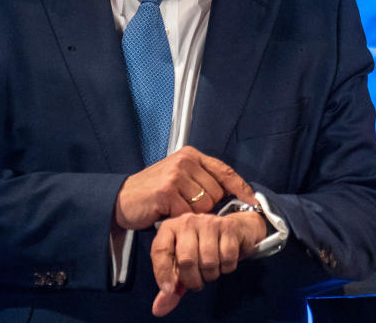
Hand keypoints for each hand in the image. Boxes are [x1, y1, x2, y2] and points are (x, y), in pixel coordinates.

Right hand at [114, 146, 255, 229]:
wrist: (121, 200)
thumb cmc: (153, 192)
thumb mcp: (179, 177)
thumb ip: (202, 180)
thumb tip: (232, 195)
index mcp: (191, 155)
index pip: (225, 170)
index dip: (241, 188)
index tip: (253, 201)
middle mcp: (185, 161)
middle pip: (216, 193)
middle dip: (206, 207)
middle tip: (185, 206)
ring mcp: (175, 175)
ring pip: (204, 206)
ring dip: (191, 214)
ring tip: (174, 208)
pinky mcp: (167, 191)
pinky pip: (188, 214)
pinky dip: (179, 219)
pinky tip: (166, 213)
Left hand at [150, 210, 266, 316]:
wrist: (231, 229)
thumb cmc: (200, 248)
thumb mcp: (181, 266)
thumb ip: (170, 287)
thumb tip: (158, 309)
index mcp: (170, 228)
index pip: (160, 251)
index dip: (163, 274)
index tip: (169, 291)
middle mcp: (187, 221)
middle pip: (186, 260)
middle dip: (192, 280)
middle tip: (197, 282)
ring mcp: (209, 222)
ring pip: (208, 260)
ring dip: (211, 274)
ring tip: (210, 270)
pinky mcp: (228, 226)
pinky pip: (227, 257)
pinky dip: (226, 268)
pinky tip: (223, 262)